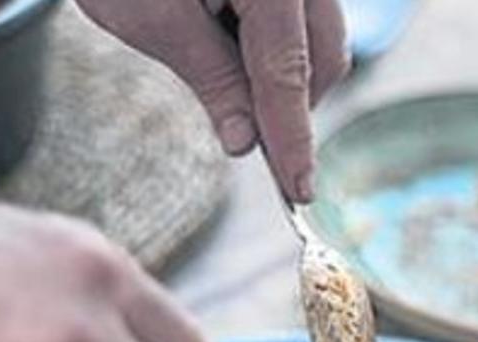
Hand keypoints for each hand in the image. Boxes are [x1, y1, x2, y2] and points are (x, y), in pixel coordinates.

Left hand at [76, 0, 350, 202]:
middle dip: (290, 104)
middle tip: (245, 132)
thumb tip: (246, 141)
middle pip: (323, 55)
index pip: (287, 70)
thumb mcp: (154, 20)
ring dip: (282, 73)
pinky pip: (304, 17)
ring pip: (320, 38)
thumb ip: (211, 78)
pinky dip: (275, 44)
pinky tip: (227, 33)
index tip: (299, 188)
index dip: (293, 135)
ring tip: (217, 59)